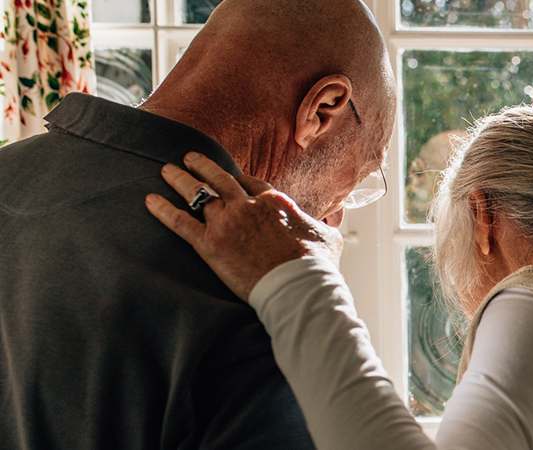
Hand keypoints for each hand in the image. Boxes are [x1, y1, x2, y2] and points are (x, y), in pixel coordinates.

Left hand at [145, 152, 343, 300]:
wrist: (298, 286)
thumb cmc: (316, 266)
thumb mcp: (328, 238)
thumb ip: (323, 226)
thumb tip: (330, 225)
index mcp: (275, 200)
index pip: (251, 182)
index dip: (237, 178)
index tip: (230, 178)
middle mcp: (248, 205)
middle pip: (219, 178)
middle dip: (203, 166)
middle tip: (189, 158)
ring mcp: (227, 222)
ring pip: (197, 194)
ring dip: (180, 180)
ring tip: (166, 171)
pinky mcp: (210, 244)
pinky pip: (180, 222)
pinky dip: (163, 210)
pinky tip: (150, 200)